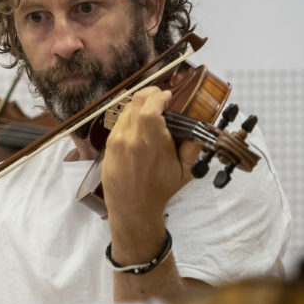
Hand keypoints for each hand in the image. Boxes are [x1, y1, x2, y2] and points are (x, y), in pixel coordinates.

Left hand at [101, 87, 200, 259]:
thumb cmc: (160, 190)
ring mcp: (116, 141)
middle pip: (136, 102)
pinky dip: (129, 118)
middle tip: (160, 97)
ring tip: (151, 110)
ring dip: (139, 105)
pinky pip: (118, 123)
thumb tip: (196, 126)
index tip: (168, 96)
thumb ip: (192, 145)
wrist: (133, 209)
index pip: (150, 105)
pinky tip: (139, 124)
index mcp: (150, 141)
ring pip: (125, 110)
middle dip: (150, 95)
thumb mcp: (185, 170)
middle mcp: (130, 137)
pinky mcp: (108, 146)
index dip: (159, 95)